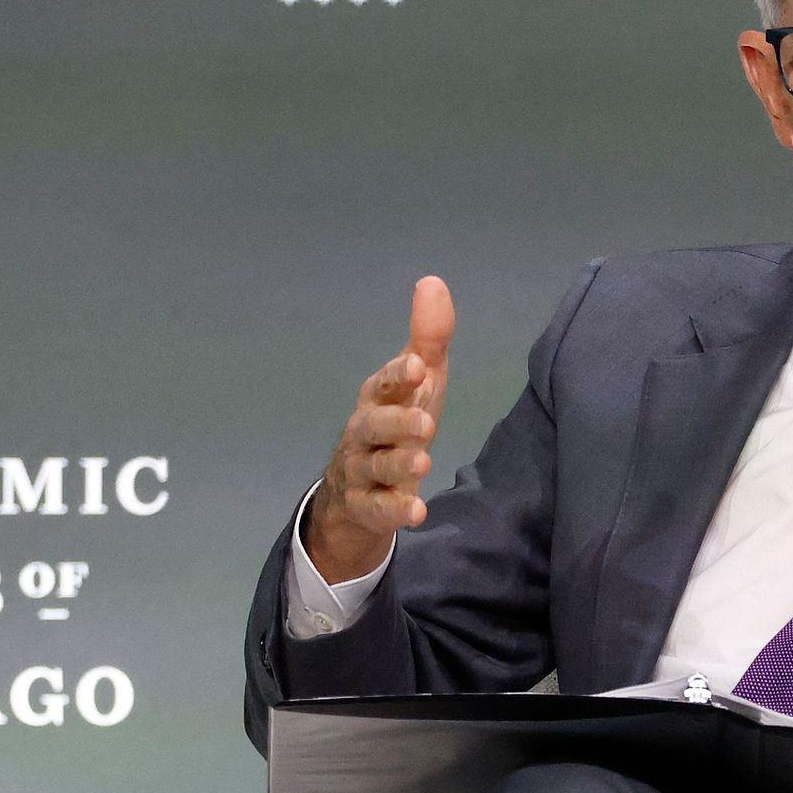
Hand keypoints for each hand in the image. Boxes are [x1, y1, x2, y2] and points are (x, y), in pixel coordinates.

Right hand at [304, 276, 453, 581]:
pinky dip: (395, 511)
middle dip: (395, 423)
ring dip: (397, 464)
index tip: (416, 366)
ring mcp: (362, 471)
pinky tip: (417, 511)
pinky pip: (377, 510)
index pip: (382, 384)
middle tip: (425, 423)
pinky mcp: (366, 507)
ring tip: (424, 461)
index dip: (397, 376)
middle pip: (371, 426)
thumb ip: (428, 338)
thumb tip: (433, 282)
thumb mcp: (418, 382)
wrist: (360, 489)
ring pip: (373, 468)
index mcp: (378, 398)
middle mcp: (364, 432)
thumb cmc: (398, 422)